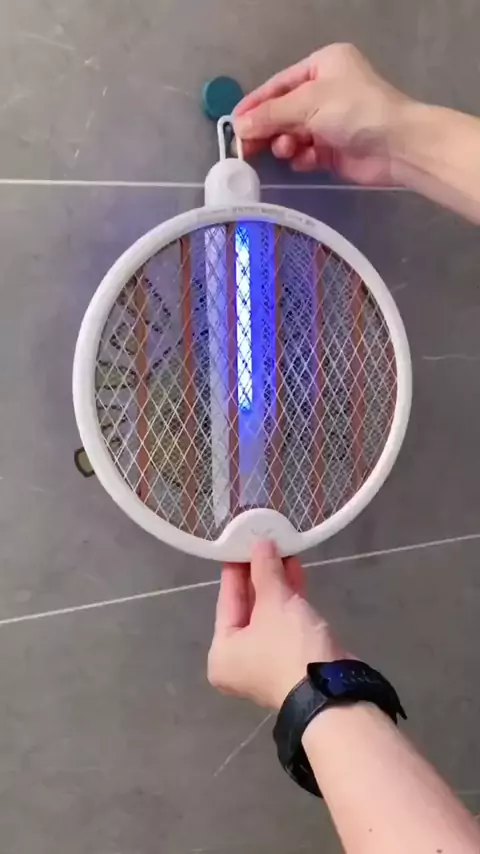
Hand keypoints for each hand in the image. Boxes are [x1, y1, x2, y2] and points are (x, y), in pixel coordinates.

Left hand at [208, 540, 347, 709]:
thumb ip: (264, 570)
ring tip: (284, 550)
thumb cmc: (289, 647)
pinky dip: (290, 600)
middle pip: (247, 607)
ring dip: (277, 584)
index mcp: (222, 652)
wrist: (333, 691)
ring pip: (268, 614)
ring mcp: (266, 662)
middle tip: (266, 542)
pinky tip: (296, 572)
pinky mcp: (291, 660)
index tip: (243, 540)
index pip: (226, 599)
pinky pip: (284, 623)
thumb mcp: (274, 602)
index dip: (237, 567)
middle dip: (260, 574)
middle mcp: (239, 660)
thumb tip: (260, 542)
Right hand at [234, 43, 410, 184]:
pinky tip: (303, 159)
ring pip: (292, 134)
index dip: (255, 104)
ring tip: (286, 150)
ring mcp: (330, 121)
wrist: (396, 145)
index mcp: (322, 66)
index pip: (278, 85)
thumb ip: (270, 114)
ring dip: (285, 143)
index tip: (233, 123)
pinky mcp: (333, 149)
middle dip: (267, 128)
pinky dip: (301, 157)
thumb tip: (238, 125)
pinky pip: (306, 153)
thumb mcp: (308, 103)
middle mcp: (325, 91)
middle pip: (283, 111)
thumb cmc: (355, 110)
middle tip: (245, 146)